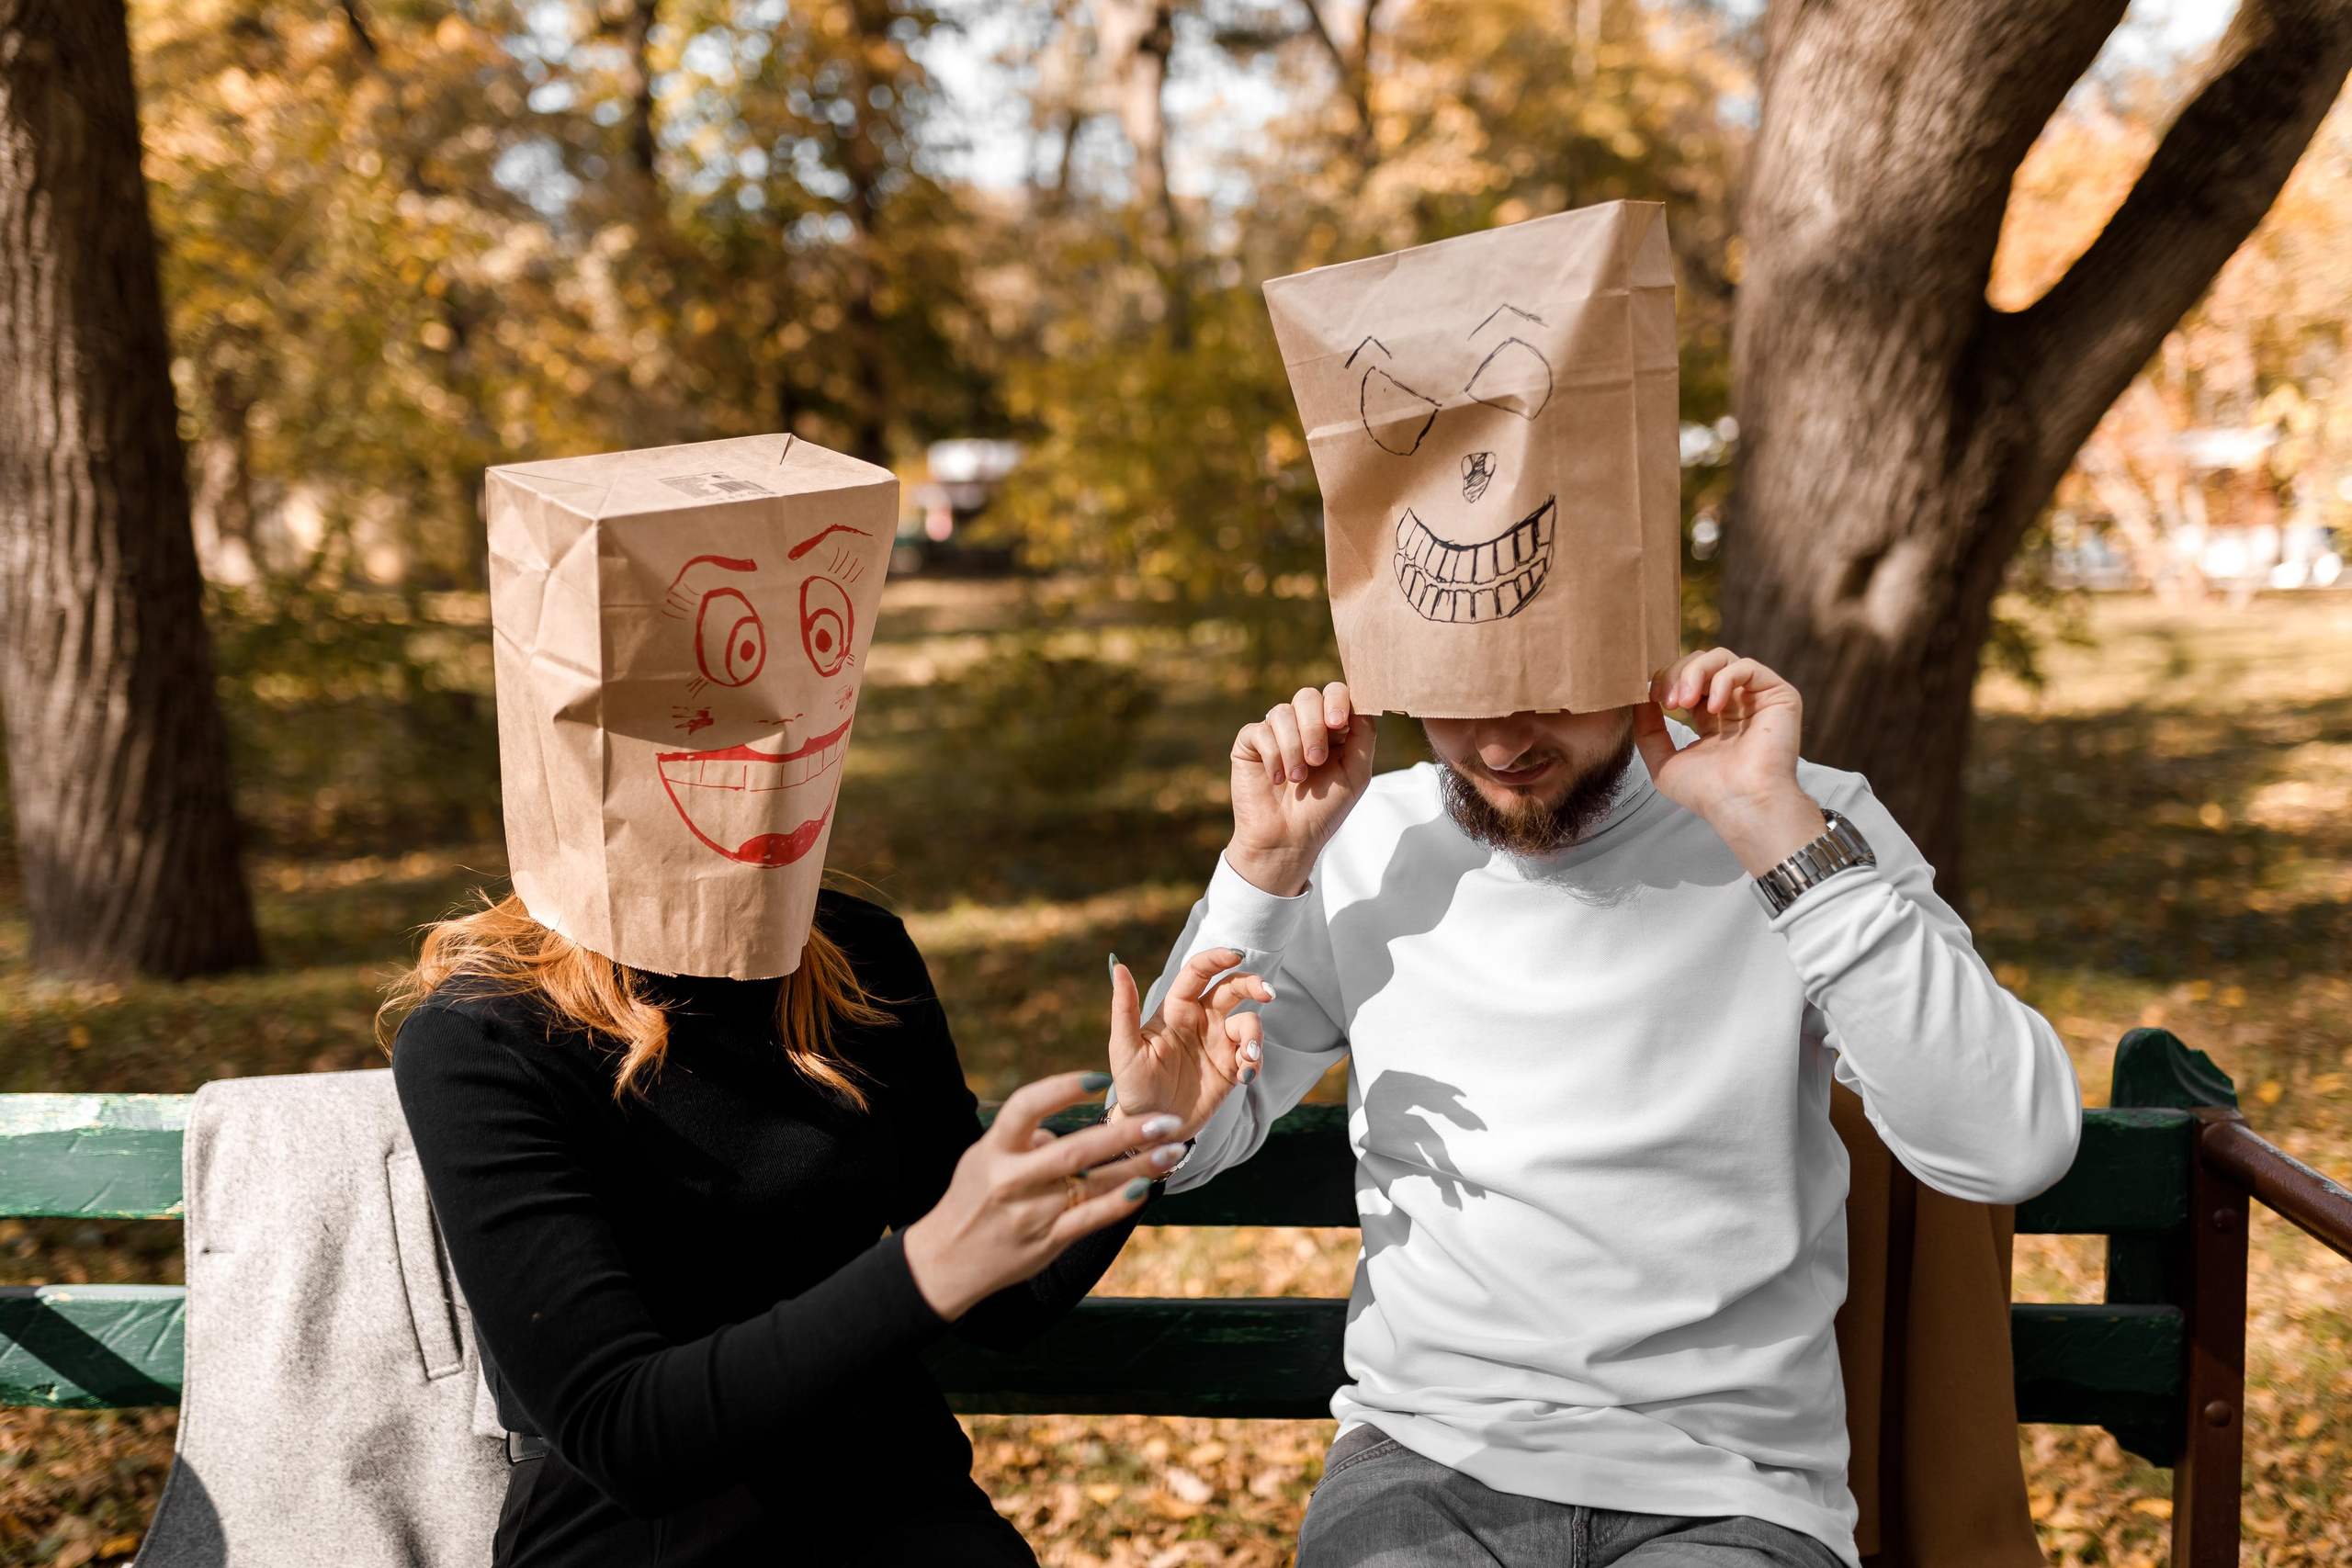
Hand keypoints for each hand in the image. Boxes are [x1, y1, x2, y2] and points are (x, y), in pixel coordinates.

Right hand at [901, 1071, 1189, 1320]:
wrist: (944, 1262)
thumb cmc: (970, 1199)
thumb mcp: (981, 1158)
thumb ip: (1023, 1138)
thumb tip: (1063, 1129)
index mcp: (993, 1149)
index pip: (1028, 1106)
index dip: (1064, 1088)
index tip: (1101, 1078)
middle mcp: (1011, 1179)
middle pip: (1075, 1149)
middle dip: (1126, 1133)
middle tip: (1166, 1120)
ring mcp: (1030, 1213)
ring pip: (1092, 1184)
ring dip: (1139, 1167)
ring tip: (1172, 1150)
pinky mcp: (1045, 1241)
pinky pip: (1090, 1219)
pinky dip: (1120, 1203)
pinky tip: (1145, 1188)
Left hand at [1107, 947, 1270, 1139]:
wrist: (1151, 1127)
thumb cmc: (1132, 1085)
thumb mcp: (1124, 1049)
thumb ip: (1124, 1008)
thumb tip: (1118, 965)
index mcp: (1175, 1009)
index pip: (1198, 973)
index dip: (1217, 959)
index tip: (1235, 955)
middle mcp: (1200, 1021)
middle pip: (1232, 989)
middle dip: (1252, 984)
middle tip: (1267, 993)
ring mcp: (1218, 1044)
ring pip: (1248, 1023)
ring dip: (1255, 1035)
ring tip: (1248, 1057)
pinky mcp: (1231, 1069)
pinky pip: (1252, 1057)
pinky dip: (1255, 1063)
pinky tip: (1245, 1077)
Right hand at [1227, 682, 1376, 896]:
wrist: (1287, 839)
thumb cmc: (1323, 810)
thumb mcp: (1356, 774)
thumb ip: (1364, 736)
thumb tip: (1362, 703)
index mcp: (1332, 729)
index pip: (1336, 694)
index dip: (1338, 701)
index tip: (1338, 723)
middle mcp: (1303, 725)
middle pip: (1308, 696)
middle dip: (1314, 727)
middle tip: (1317, 760)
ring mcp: (1275, 732)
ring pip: (1282, 712)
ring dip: (1293, 747)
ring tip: (1297, 778)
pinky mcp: (1250, 743)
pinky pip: (1260, 731)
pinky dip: (1272, 756)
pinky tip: (1276, 779)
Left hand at [1634, 647, 1826, 876]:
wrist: (1741, 805)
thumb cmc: (1707, 792)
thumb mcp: (1663, 760)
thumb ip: (1648, 729)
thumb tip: (1641, 697)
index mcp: (1711, 718)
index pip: (1685, 680)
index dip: (1665, 681)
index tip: (1651, 698)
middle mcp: (1735, 704)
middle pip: (1699, 663)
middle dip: (1675, 675)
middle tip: (1668, 701)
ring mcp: (1757, 698)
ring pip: (1720, 658)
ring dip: (1694, 672)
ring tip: (1683, 702)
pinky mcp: (1778, 695)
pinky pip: (1746, 666)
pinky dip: (1722, 679)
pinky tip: (1713, 708)